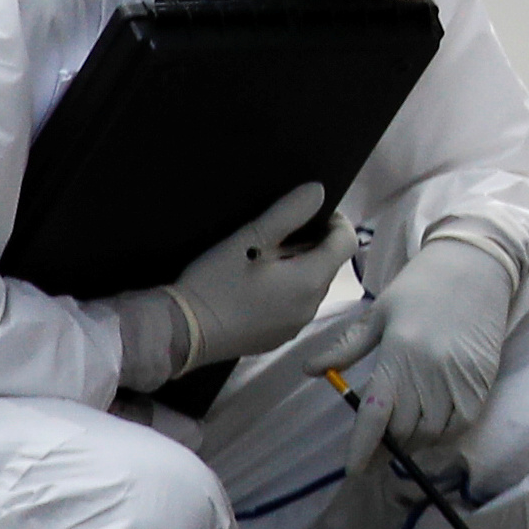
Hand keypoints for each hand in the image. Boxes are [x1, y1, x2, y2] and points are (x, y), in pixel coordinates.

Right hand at [125, 181, 338, 380]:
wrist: (182, 334)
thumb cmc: (216, 283)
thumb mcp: (249, 239)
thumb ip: (287, 213)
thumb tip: (319, 191)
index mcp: (310, 281)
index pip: (346, 243)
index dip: (335, 221)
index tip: (309, 212)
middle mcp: (311, 307)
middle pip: (329, 264)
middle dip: (313, 243)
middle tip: (278, 231)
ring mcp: (295, 326)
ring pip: (311, 285)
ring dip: (299, 266)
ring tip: (264, 254)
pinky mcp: (277, 337)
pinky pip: (295, 304)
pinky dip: (287, 288)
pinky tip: (256, 282)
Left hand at [311, 227, 522, 463]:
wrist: (476, 267)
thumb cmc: (421, 287)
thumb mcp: (379, 313)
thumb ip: (346, 348)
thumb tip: (310, 370)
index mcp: (399, 353)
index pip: (375, 414)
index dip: (362, 448)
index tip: (354, 470)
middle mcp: (430, 371)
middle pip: (403, 429)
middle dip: (387, 443)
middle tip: (376, 442)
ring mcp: (459, 379)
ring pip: (432, 433)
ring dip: (414, 441)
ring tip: (403, 432)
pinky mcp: (482, 382)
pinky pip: (460, 426)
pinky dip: (443, 433)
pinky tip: (431, 424)